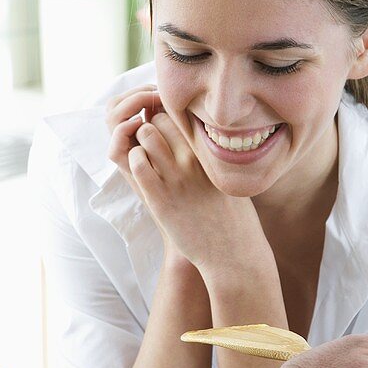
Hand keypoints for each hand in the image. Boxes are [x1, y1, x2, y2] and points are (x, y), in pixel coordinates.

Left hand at [106, 87, 265, 269]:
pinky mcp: (159, 198)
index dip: (167, 119)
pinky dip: (134, 161)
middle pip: (159, 119)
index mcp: (210, 152)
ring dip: (139, 142)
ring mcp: (176, 177)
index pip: (181, 115)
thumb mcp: (229, 178)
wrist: (233, 251)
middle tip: (151, 146)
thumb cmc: (233, 217)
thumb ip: (215, 157)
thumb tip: (208, 142)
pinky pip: (138, 163)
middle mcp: (193, 159)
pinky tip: (143, 172)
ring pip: (146, 135)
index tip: (166, 134)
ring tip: (145, 158)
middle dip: (149, 127)